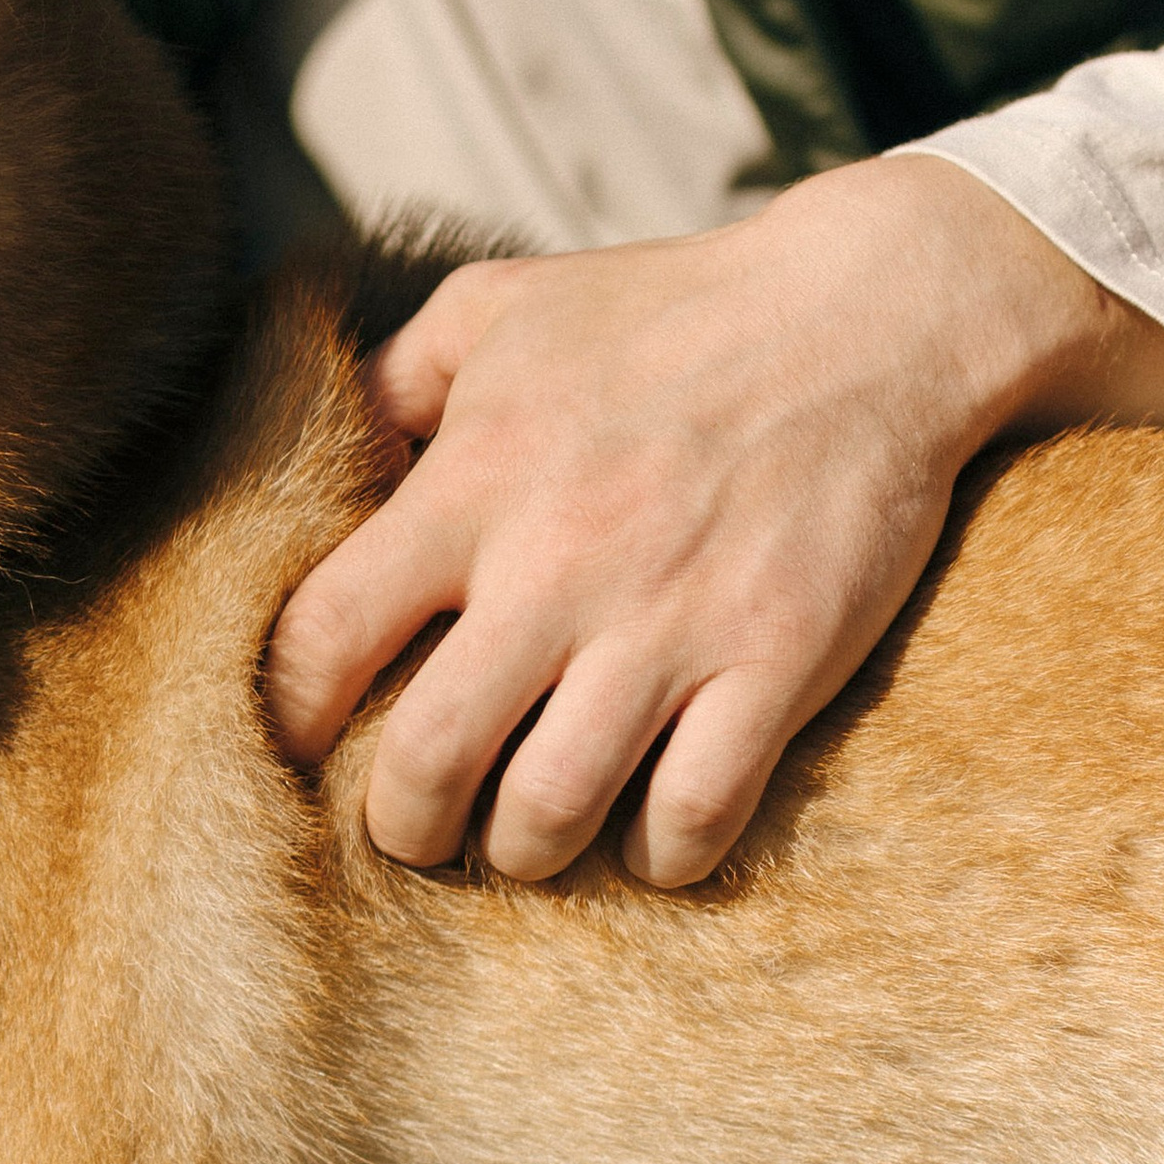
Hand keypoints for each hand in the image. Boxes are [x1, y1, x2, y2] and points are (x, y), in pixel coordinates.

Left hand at [266, 153, 1163, 889]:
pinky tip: (650, 836)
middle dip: (404, 823)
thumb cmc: (671, 315)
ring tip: (526, 836)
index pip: (326, 634)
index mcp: (474, 480)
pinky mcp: (776, 662)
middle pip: (429, 760)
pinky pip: (691, 816)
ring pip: (551, 813)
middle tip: (417, 826)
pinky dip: (658, 855)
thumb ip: (394, 381)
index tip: (305, 746)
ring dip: (525, 851)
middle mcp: (558, 564)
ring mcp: (672, 624)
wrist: (872, 311)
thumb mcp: (503, 308)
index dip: (292, 715)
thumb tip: (317, 462)